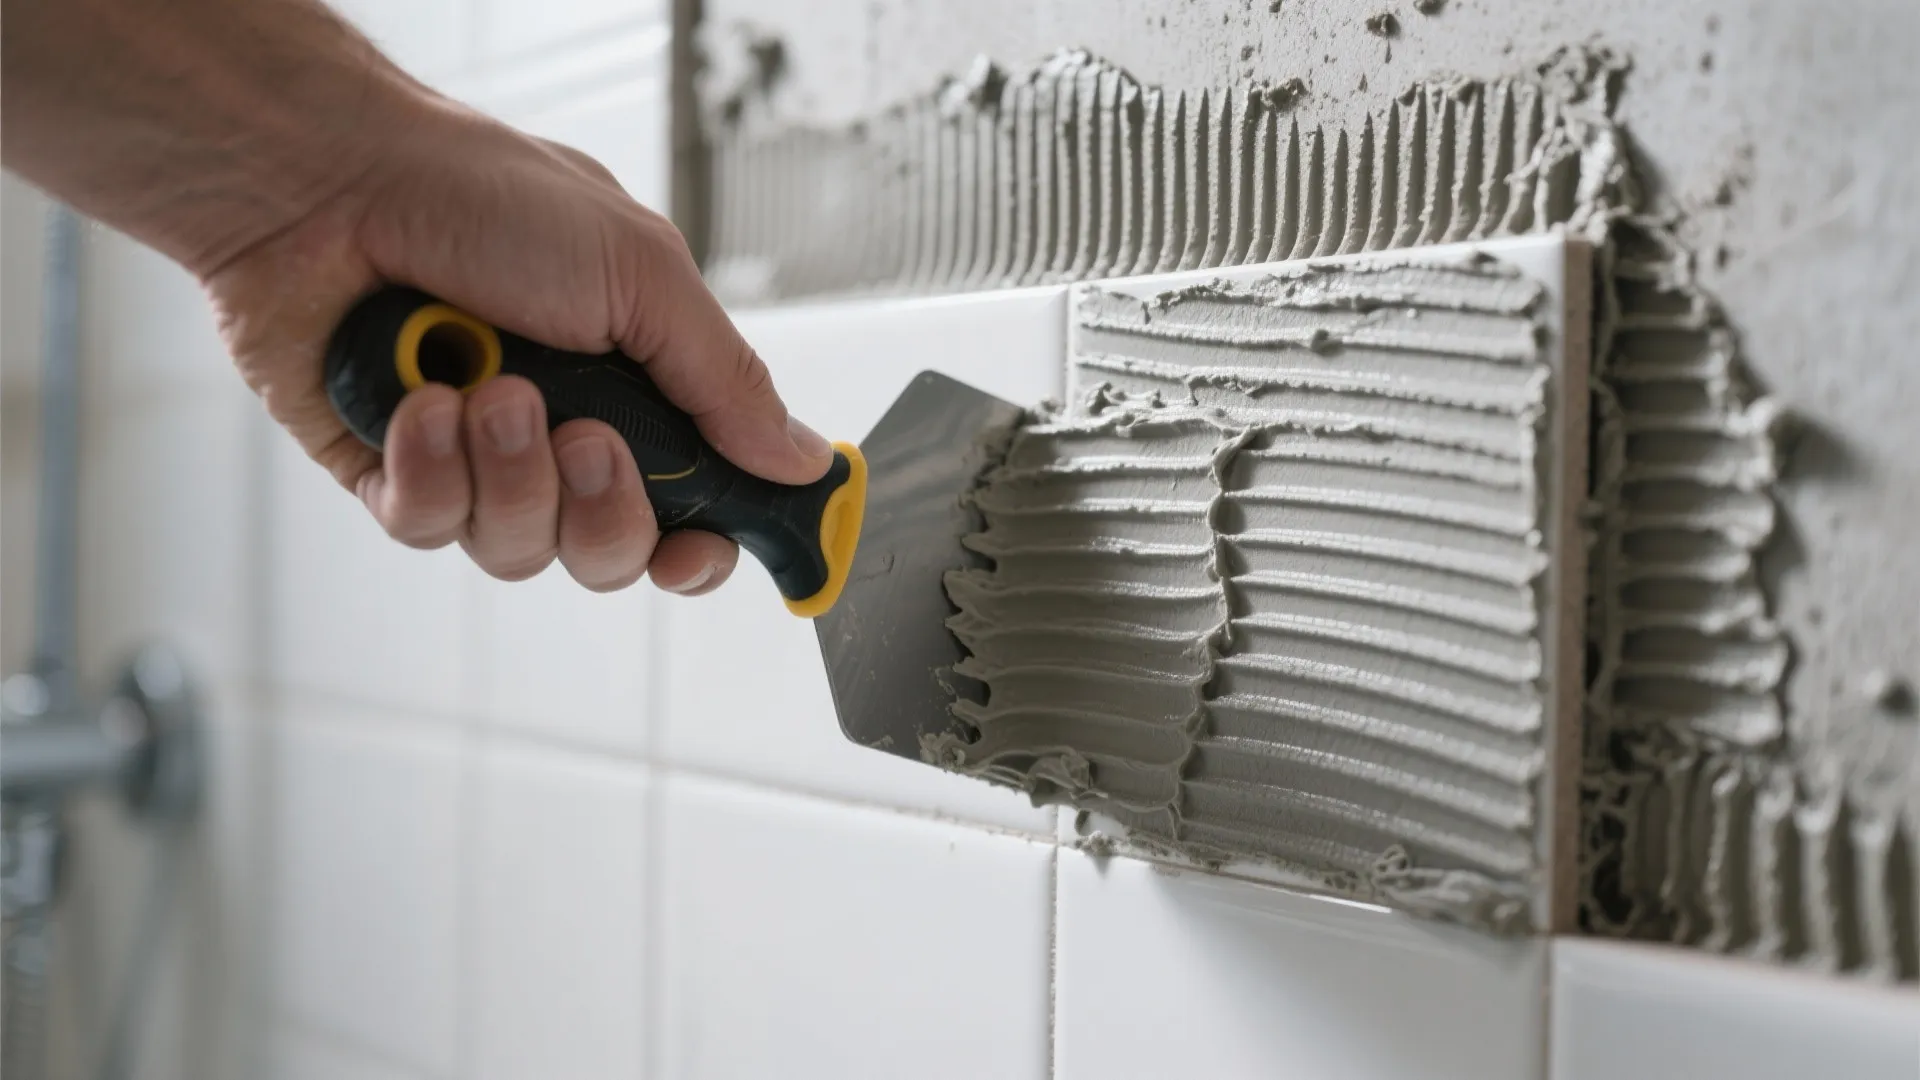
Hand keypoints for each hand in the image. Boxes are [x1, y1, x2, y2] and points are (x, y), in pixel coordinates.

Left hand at [203, 100, 831, 594]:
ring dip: (510, 472)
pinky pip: (430, 529)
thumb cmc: (484, 199)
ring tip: (485, 389)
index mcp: (635, 389)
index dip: (700, 549)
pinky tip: (420, 402)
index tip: (699, 551)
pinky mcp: (392, 474)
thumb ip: (726, 380)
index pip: (692, 509)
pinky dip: (429, 469)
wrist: (331, 181)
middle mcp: (559, 436)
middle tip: (584, 436)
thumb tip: (799, 460)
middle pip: (611, 554)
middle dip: (603, 509)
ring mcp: (475, 462)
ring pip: (521, 551)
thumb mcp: (643, 275)